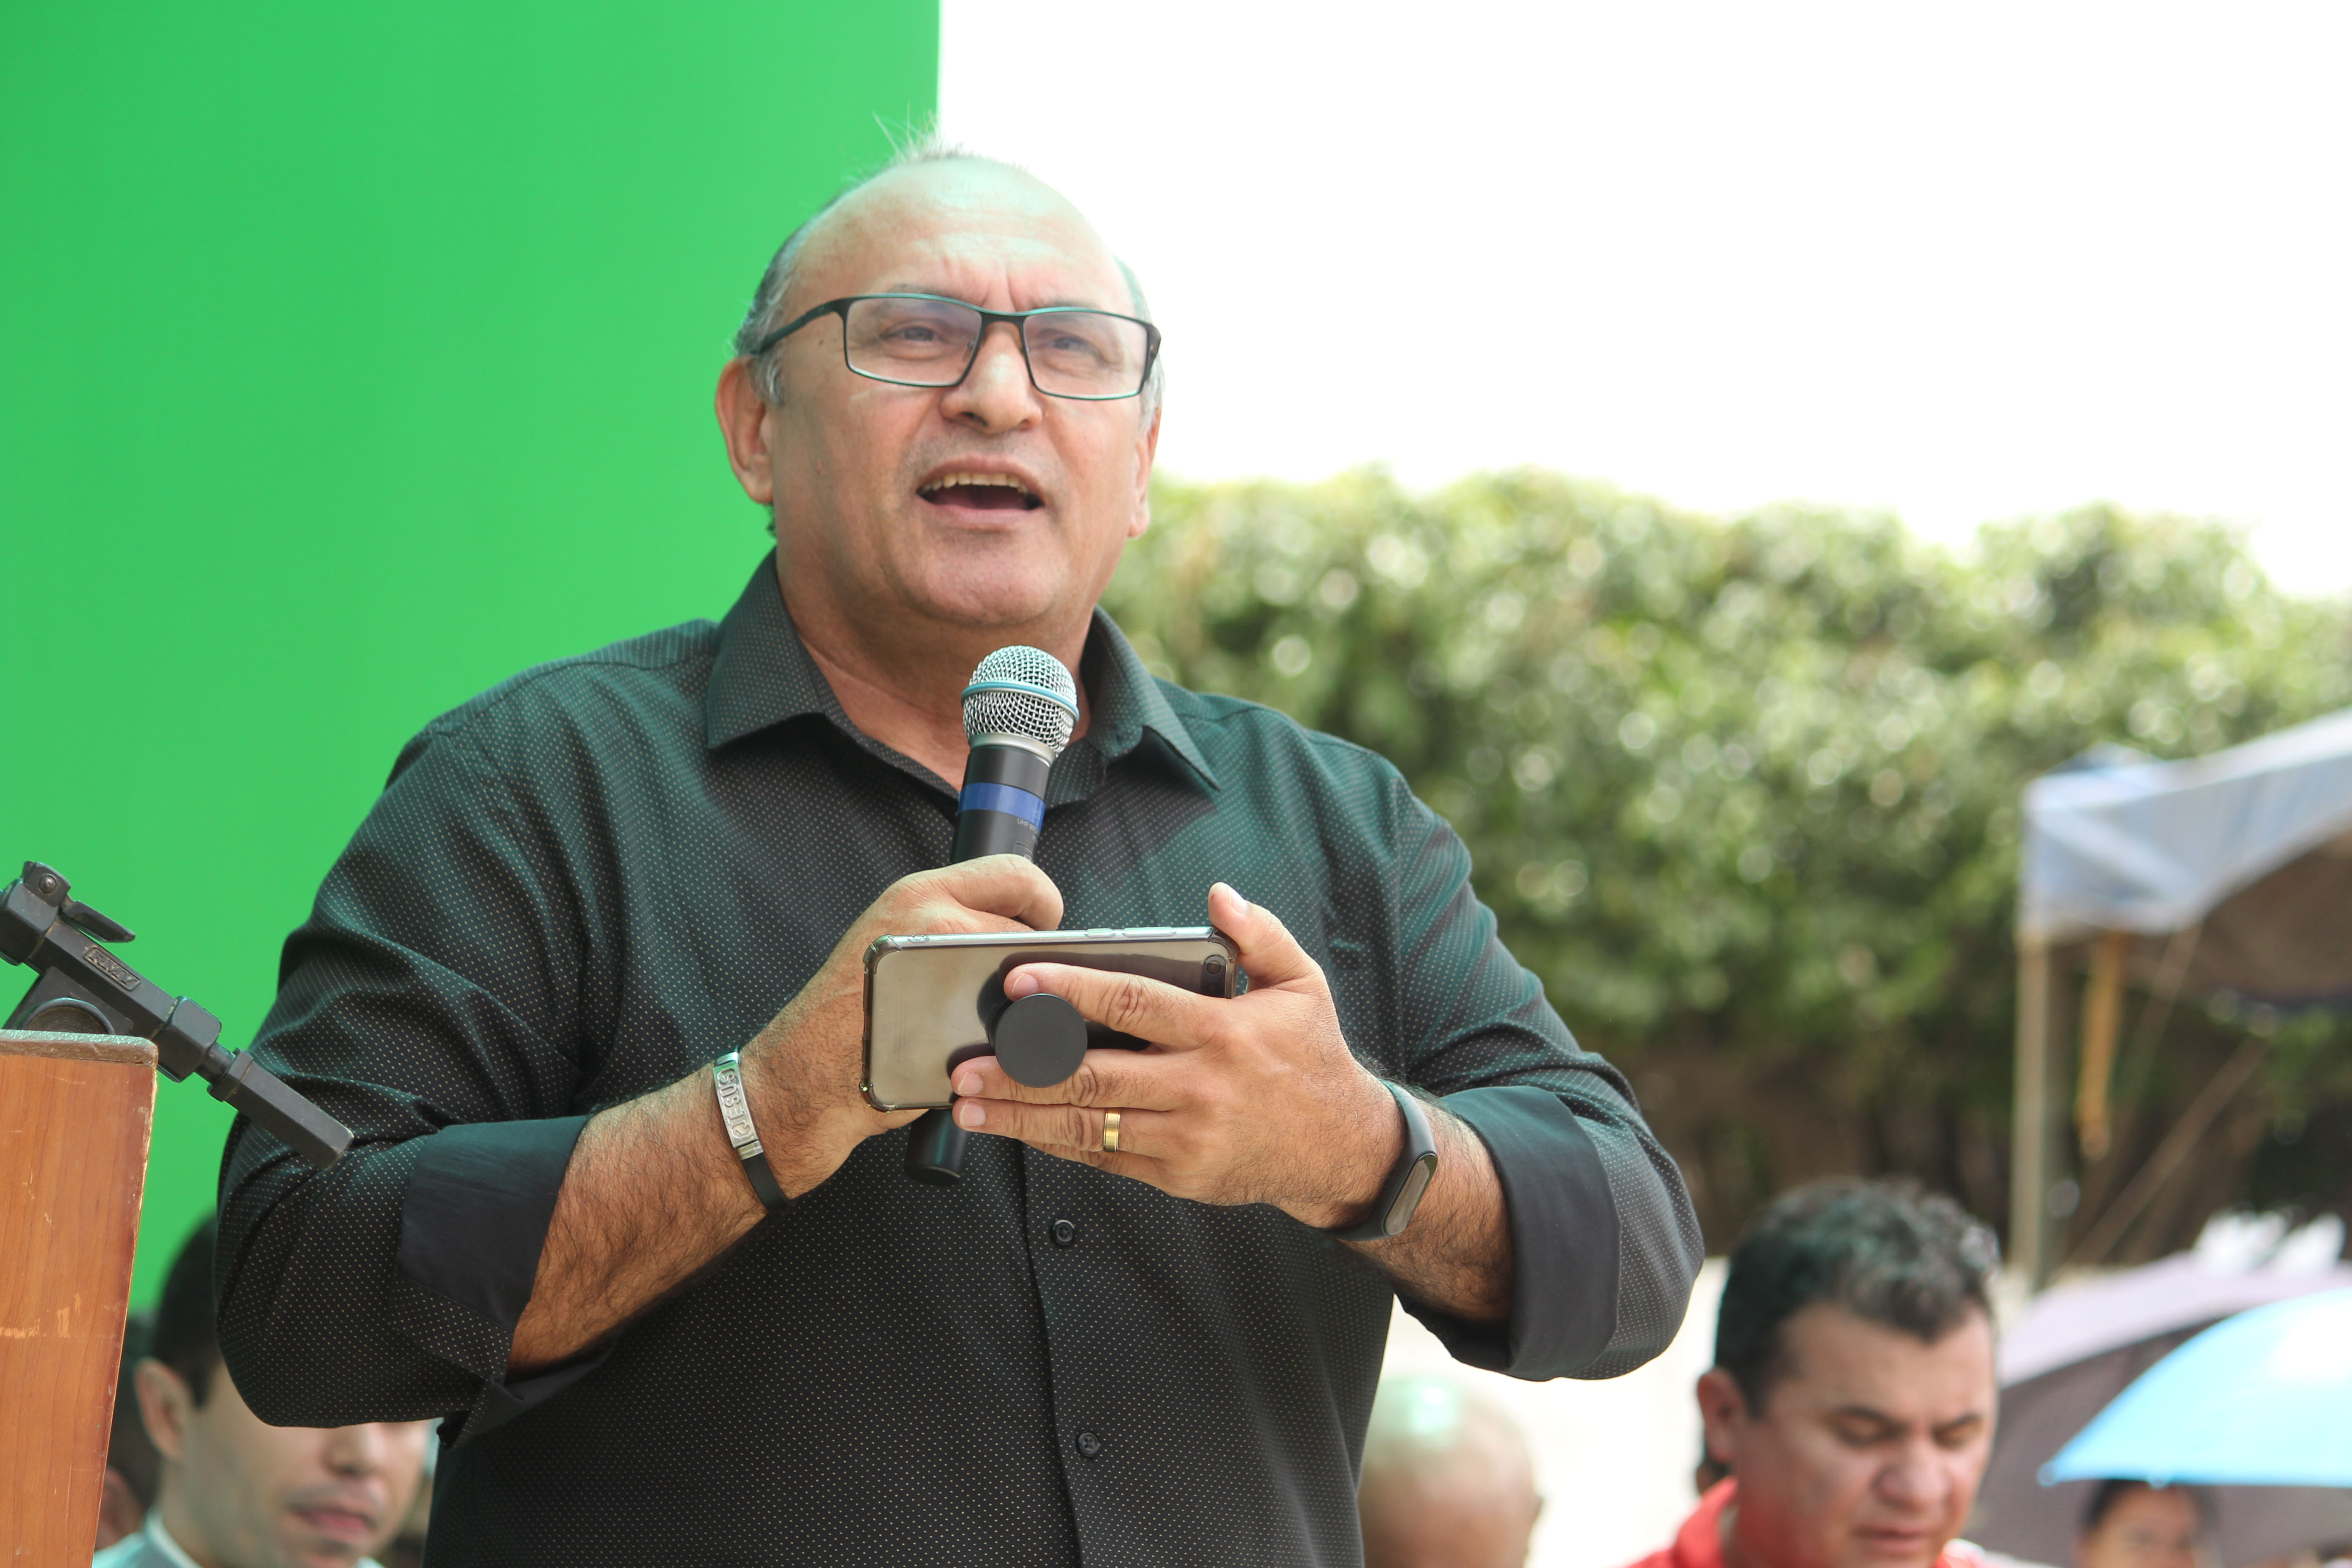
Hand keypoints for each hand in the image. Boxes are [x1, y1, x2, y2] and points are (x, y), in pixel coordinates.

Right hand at [739, 855, 1062, 1193]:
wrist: (810, 1071)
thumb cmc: (850, 1014)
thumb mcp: (892, 941)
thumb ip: (948, 921)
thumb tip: (1014, 926)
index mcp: (920, 893)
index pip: (1015, 872)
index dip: (1042, 901)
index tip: (1040, 924)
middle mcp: (931, 919)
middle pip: (1025, 925)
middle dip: (1030, 955)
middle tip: (1011, 979)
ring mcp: (943, 968)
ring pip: (1024, 971)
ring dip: (1025, 993)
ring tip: (992, 1011)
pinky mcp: (955, 1018)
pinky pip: (1013, 1016)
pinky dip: (1013, 1029)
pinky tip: (986, 1039)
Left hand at [948, 883, 1401, 1226]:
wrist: (1340, 1146)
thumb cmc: (1311, 1055)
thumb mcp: (1303, 983)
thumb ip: (1258, 935)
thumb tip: (1217, 894)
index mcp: (1223, 1030)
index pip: (1135, 1003)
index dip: (1072, 991)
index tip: (1019, 981)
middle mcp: (1200, 1086)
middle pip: (1095, 1075)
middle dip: (1022, 1071)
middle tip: (965, 1066)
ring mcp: (1186, 1137)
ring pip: (1089, 1125)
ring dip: (1022, 1116)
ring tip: (969, 1105)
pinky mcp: (1178, 1174)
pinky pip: (1106, 1158)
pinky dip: (1058, 1144)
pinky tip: (1019, 1130)